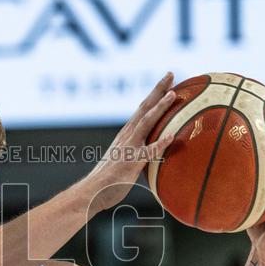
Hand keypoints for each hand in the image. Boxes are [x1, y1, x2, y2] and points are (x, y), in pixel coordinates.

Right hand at [80, 72, 176, 214]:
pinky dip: (160, 144)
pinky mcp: (130, 162)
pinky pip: (148, 151)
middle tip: (170, 73)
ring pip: (146, 123)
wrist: (91, 192)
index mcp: (126, 134)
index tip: (167, 81)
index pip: (142, 109)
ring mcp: (128, 147)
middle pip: (144, 107)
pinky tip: (172, 137)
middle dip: (158, 89)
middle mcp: (127, 136)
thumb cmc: (110, 182)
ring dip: (159, 108)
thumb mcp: (126, 162)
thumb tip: (156, 157)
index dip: (155, 94)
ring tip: (173, 95)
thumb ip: (140, 156)